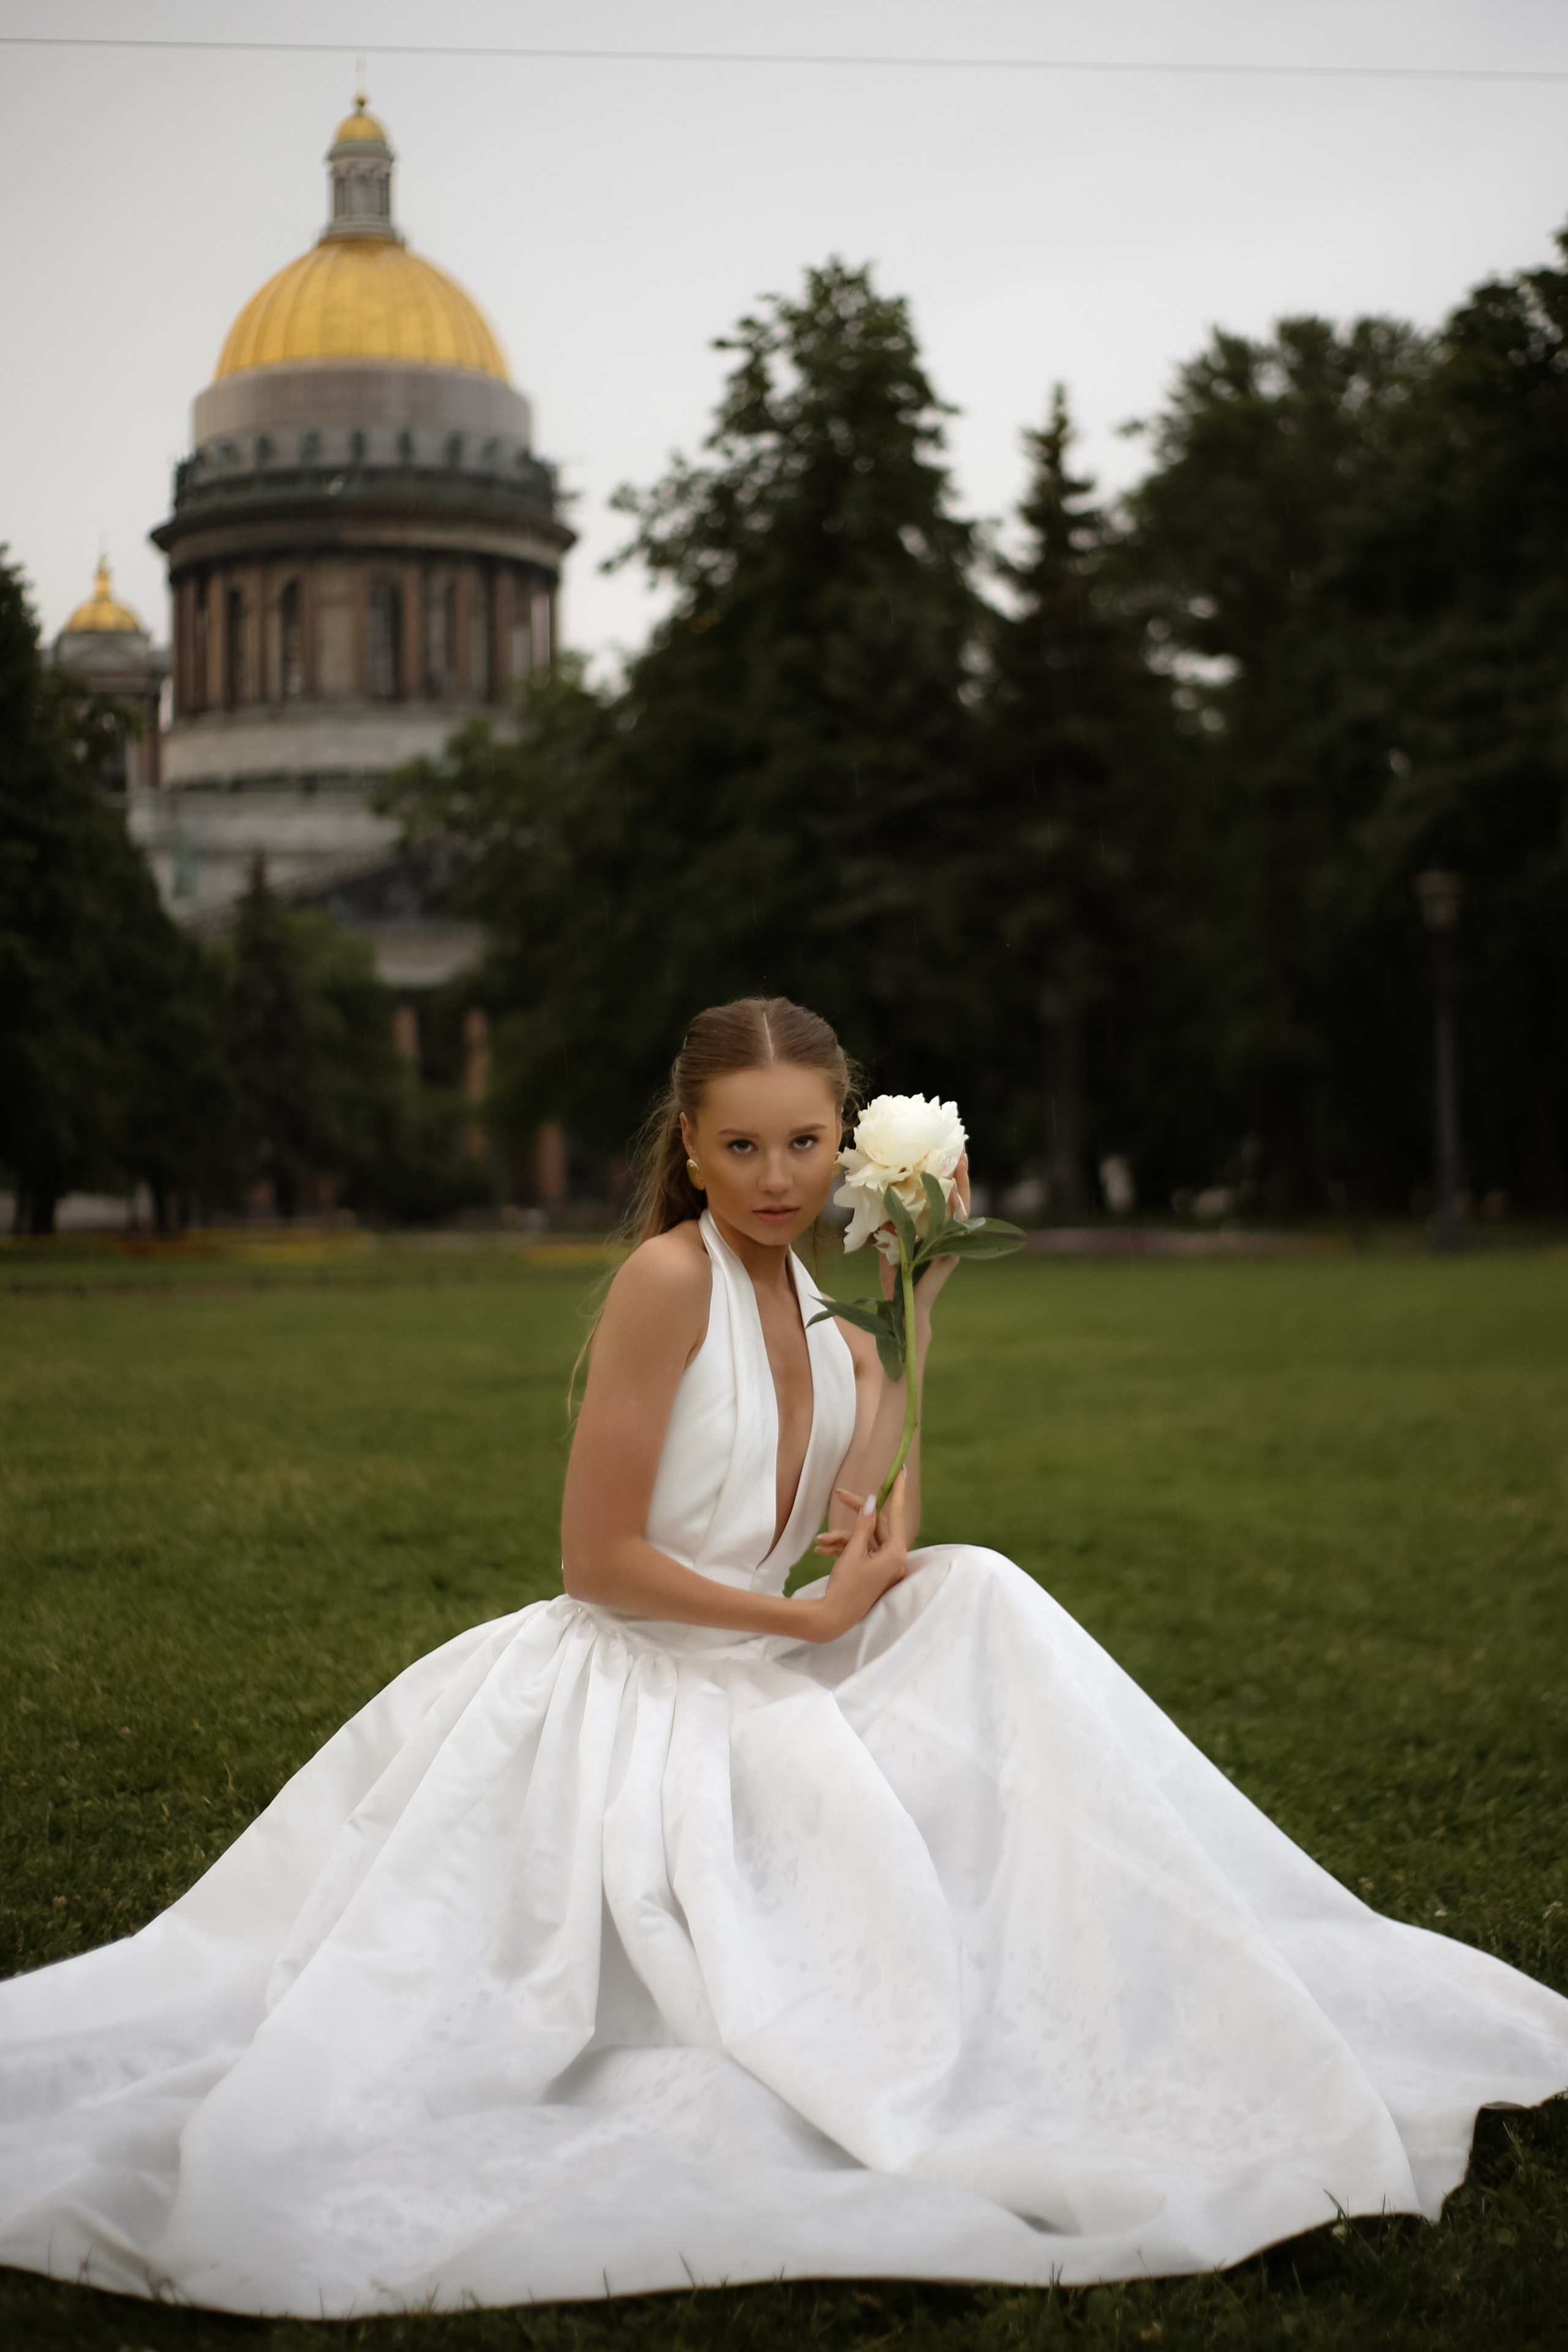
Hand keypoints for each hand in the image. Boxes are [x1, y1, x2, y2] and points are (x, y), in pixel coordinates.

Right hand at [800, 1474, 910, 1640]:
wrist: (833, 1618)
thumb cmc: (846, 1586)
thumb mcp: (854, 1552)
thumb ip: (864, 1524)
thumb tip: (872, 1501)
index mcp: (896, 1553)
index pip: (897, 1515)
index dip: (897, 1492)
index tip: (901, 1472)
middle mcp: (894, 1559)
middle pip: (876, 1525)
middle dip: (855, 1514)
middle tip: (839, 1493)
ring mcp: (883, 1566)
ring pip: (863, 1538)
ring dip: (841, 1537)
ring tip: (820, 1543)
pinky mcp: (871, 1572)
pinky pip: (859, 1551)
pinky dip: (842, 1549)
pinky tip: (822, 1550)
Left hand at [877, 1152, 968, 1310]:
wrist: (900, 1306)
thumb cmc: (896, 1274)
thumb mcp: (890, 1238)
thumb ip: (891, 1219)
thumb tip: (884, 1194)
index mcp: (936, 1229)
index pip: (946, 1197)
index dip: (947, 1177)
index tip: (946, 1152)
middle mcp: (949, 1235)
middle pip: (960, 1198)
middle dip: (960, 1174)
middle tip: (960, 1148)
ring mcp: (953, 1246)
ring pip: (961, 1209)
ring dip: (962, 1186)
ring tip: (959, 1162)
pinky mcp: (952, 1256)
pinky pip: (955, 1229)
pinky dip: (955, 1210)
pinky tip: (954, 1194)